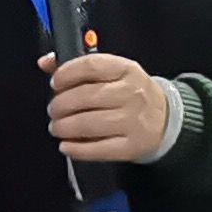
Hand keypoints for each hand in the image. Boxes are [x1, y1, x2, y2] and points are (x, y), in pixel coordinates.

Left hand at [44, 50, 173, 162]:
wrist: (165, 120)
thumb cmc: (131, 94)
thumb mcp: (113, 73)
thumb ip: (79, 67)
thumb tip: (45, 62)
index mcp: (126, 70)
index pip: (91, 66)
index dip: (65, 74)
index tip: (55, 83)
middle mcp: (132, 93)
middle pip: (85, 96)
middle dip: (60, 105)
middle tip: (54, 111)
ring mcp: (133, 121)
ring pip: (87, 124)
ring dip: (63, 127)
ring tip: (58, 127)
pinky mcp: (131, 146)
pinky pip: (97, 149)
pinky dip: (76, 149)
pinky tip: (67, 145)